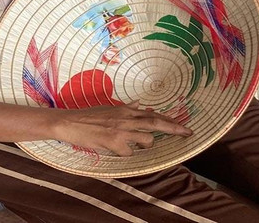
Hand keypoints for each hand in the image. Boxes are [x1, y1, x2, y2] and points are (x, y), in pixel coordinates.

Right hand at [52, 101, 192, 155]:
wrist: (70, 122)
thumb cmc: (88, 117)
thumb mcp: (109, 109)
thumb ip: (125, 108)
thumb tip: (138, 104)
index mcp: (126, 110)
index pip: (152, 114)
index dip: (169, 120)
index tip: (183, 125)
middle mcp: (126, 118)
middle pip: (156, 123)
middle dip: (174, 128)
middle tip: (188, 133)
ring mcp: (121, 130)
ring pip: (147, 139)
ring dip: (144, 145)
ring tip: (133, 144)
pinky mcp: (113, 141)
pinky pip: (129, 152)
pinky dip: (125, 153)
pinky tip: (115, 149)